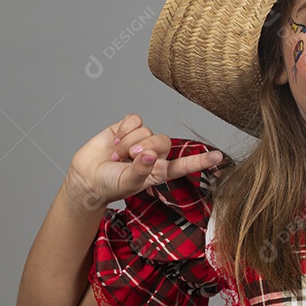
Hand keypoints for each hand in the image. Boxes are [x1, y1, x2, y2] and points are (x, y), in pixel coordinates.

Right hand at [63, 113, 222, 209]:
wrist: (87, 177)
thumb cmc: (109, 185)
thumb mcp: (127, 183)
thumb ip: (140, 170)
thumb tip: (149, 155)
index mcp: (159, 171)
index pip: (184, 164)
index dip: (201, 161)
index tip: (219, 157)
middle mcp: (153, 154)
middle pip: (162, 141)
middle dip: (142, 148)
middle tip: (126, 159)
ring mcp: (141, 139)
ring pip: (146, 130)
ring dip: (127, 143)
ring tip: (116, 156)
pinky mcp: (127, 128)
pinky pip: (134, 120)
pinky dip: (123, 130)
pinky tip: (114, 141)